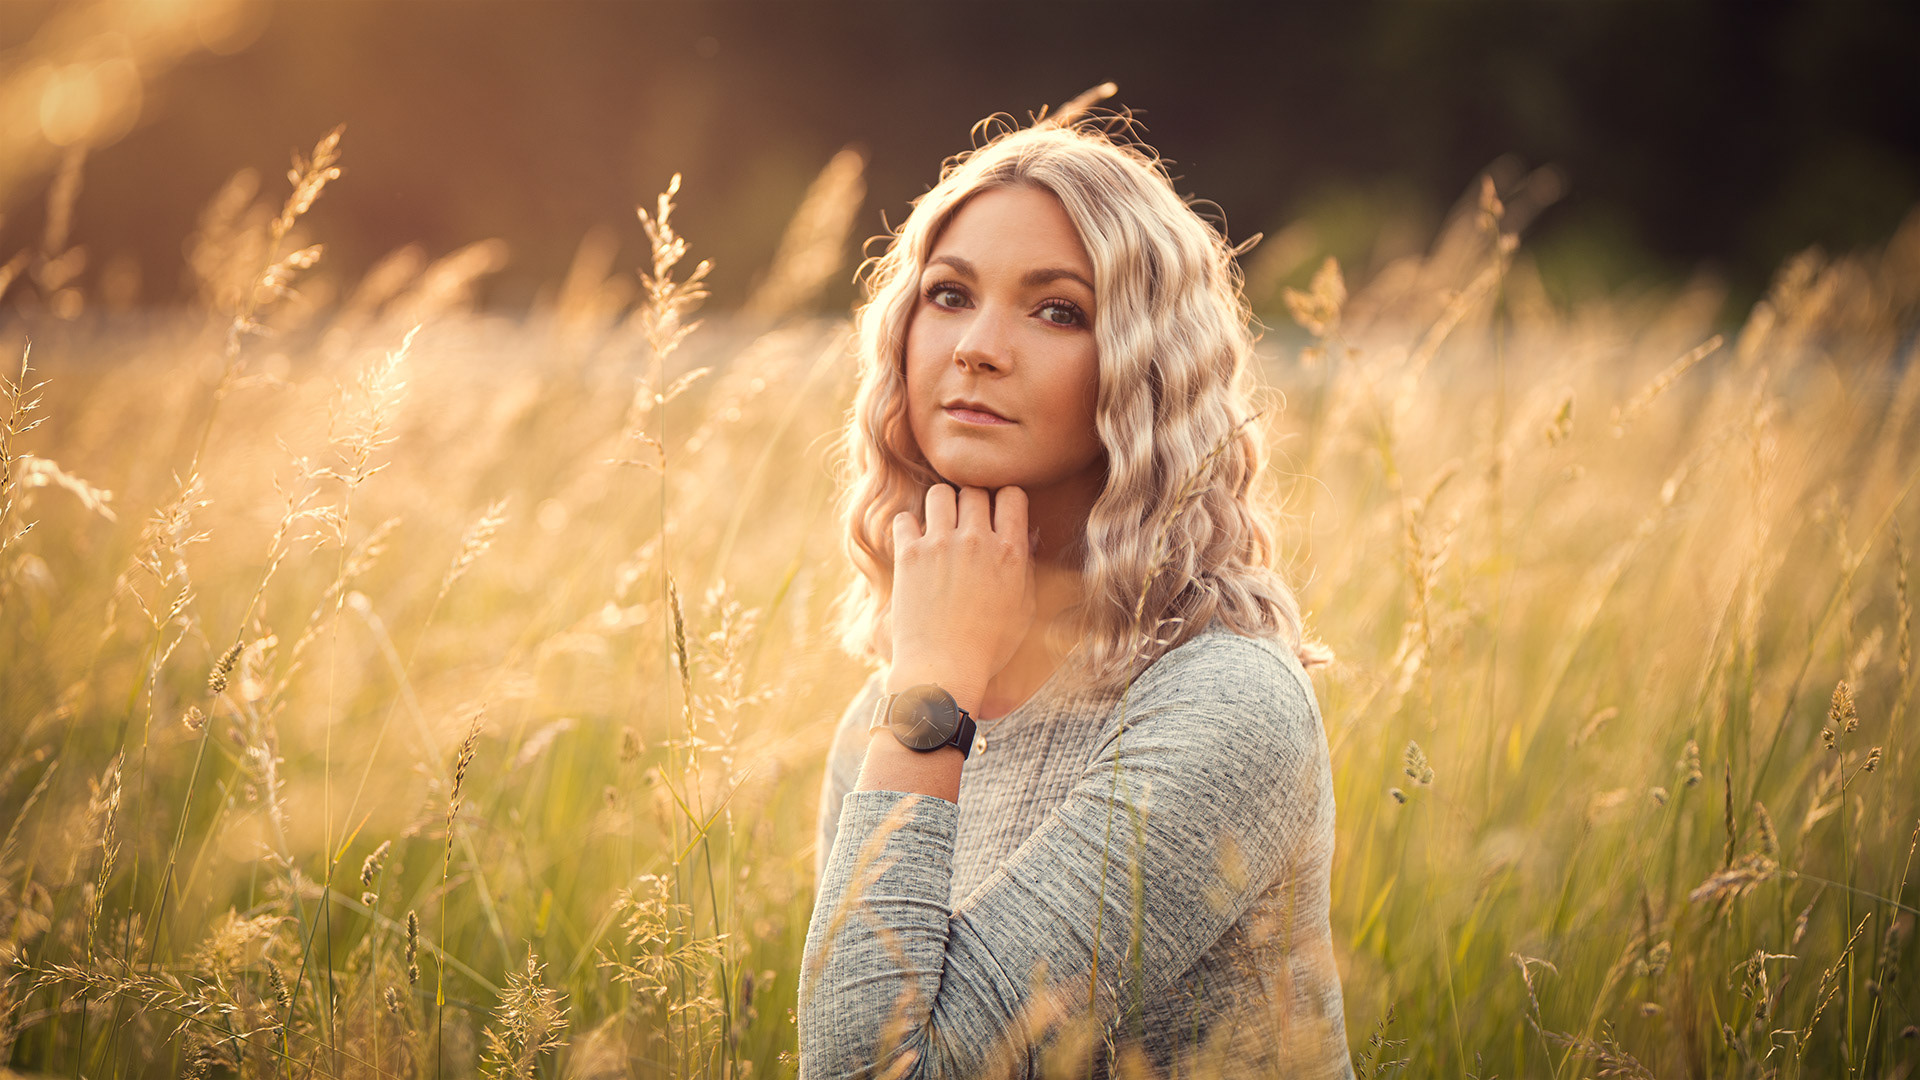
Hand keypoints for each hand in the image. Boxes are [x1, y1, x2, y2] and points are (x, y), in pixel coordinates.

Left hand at [889, 484, 1035, 707]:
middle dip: (971, 503)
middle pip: (974, 491)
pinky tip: (915, 544)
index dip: (1004, 501)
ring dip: (941, 506)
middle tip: (965, 525)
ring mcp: (941, 545)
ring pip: (940, 493)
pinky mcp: (909, 555)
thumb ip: (1027, 567)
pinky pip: (905, 519)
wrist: (943, 670)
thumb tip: (1030, 534)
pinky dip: (909, 527)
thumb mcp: (1023, 609)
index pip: (1011, 494)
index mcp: (1010, 552)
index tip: (996, 516)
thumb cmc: (988, 647)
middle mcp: (977, 541)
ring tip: (939, 526)